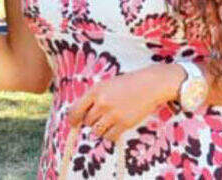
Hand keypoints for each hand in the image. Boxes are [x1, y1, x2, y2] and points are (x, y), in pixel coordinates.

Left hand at [65, 64, 183, 141]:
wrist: (149, 85)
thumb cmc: (127, 84)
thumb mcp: (105, 85)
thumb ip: (93, 98)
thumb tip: (80, 114)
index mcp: (95, 91)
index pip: (75, 110)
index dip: (72, 119)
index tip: (73, 123)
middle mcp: (102, 103)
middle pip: (87, 121)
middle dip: (91, 121)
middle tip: (101, 116)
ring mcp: (113, 114)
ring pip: (96, 131)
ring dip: (100, 129)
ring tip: (109, 121)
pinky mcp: (124, 123)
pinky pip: (110, 136)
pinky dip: (111, 135)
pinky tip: (116, 127)